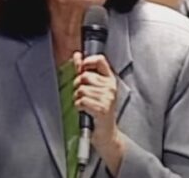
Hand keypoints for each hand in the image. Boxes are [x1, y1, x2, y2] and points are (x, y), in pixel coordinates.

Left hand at [73, 51, 124, 173]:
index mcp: (110, 79)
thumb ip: (84, 70)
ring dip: (77, 98)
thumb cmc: (99, 110)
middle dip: (78, 86)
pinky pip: (82, 101)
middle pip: (85, 76)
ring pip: (81, 90)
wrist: (106, 133)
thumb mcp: (94, 88)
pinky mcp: (102, 109)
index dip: (88, 61)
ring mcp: (108, 98)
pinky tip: (84, 110)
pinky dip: (78, 106)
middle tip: (82, 95)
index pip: (100, 60)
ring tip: (84, 104)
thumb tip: (77, 55)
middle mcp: (111, 87)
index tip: (82, 68)